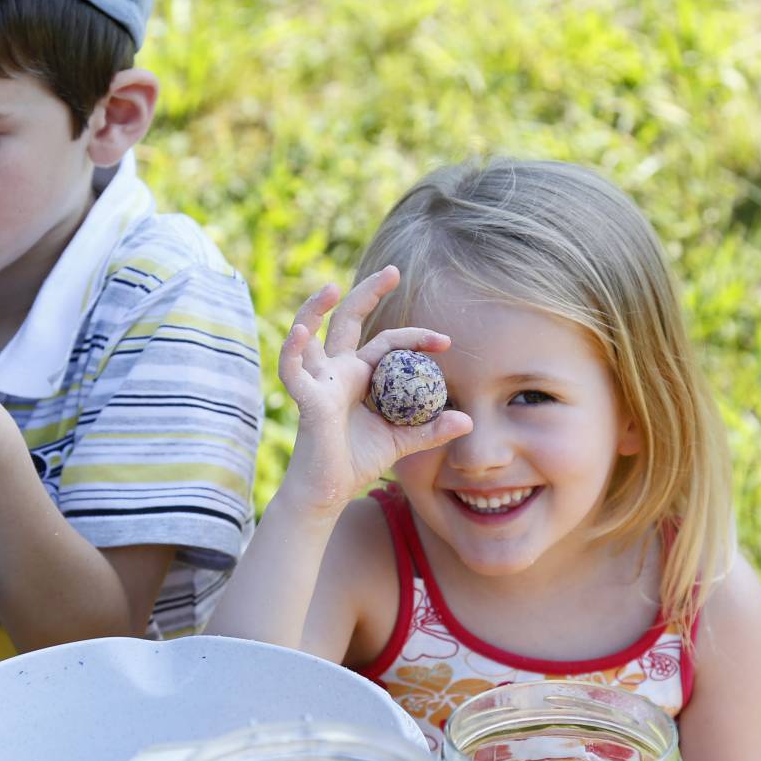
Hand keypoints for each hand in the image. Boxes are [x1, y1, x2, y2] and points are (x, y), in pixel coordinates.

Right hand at [277, 266, 470, 513]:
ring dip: (314, 310)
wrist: (330, 490)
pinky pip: (293, 370)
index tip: (446, 342)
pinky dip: (293, 350)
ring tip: (330, 288)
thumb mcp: (403, 442)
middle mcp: (337, 370)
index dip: (416, 336)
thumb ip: (431, 429)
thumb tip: (467, 420)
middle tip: (393, 270)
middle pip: (348, 320)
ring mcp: (319, 381)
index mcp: (360, 375)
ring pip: (310, 334)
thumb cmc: (359, 461)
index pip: (389, 342)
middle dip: (368, 293)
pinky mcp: (306, 398)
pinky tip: (301, 332)